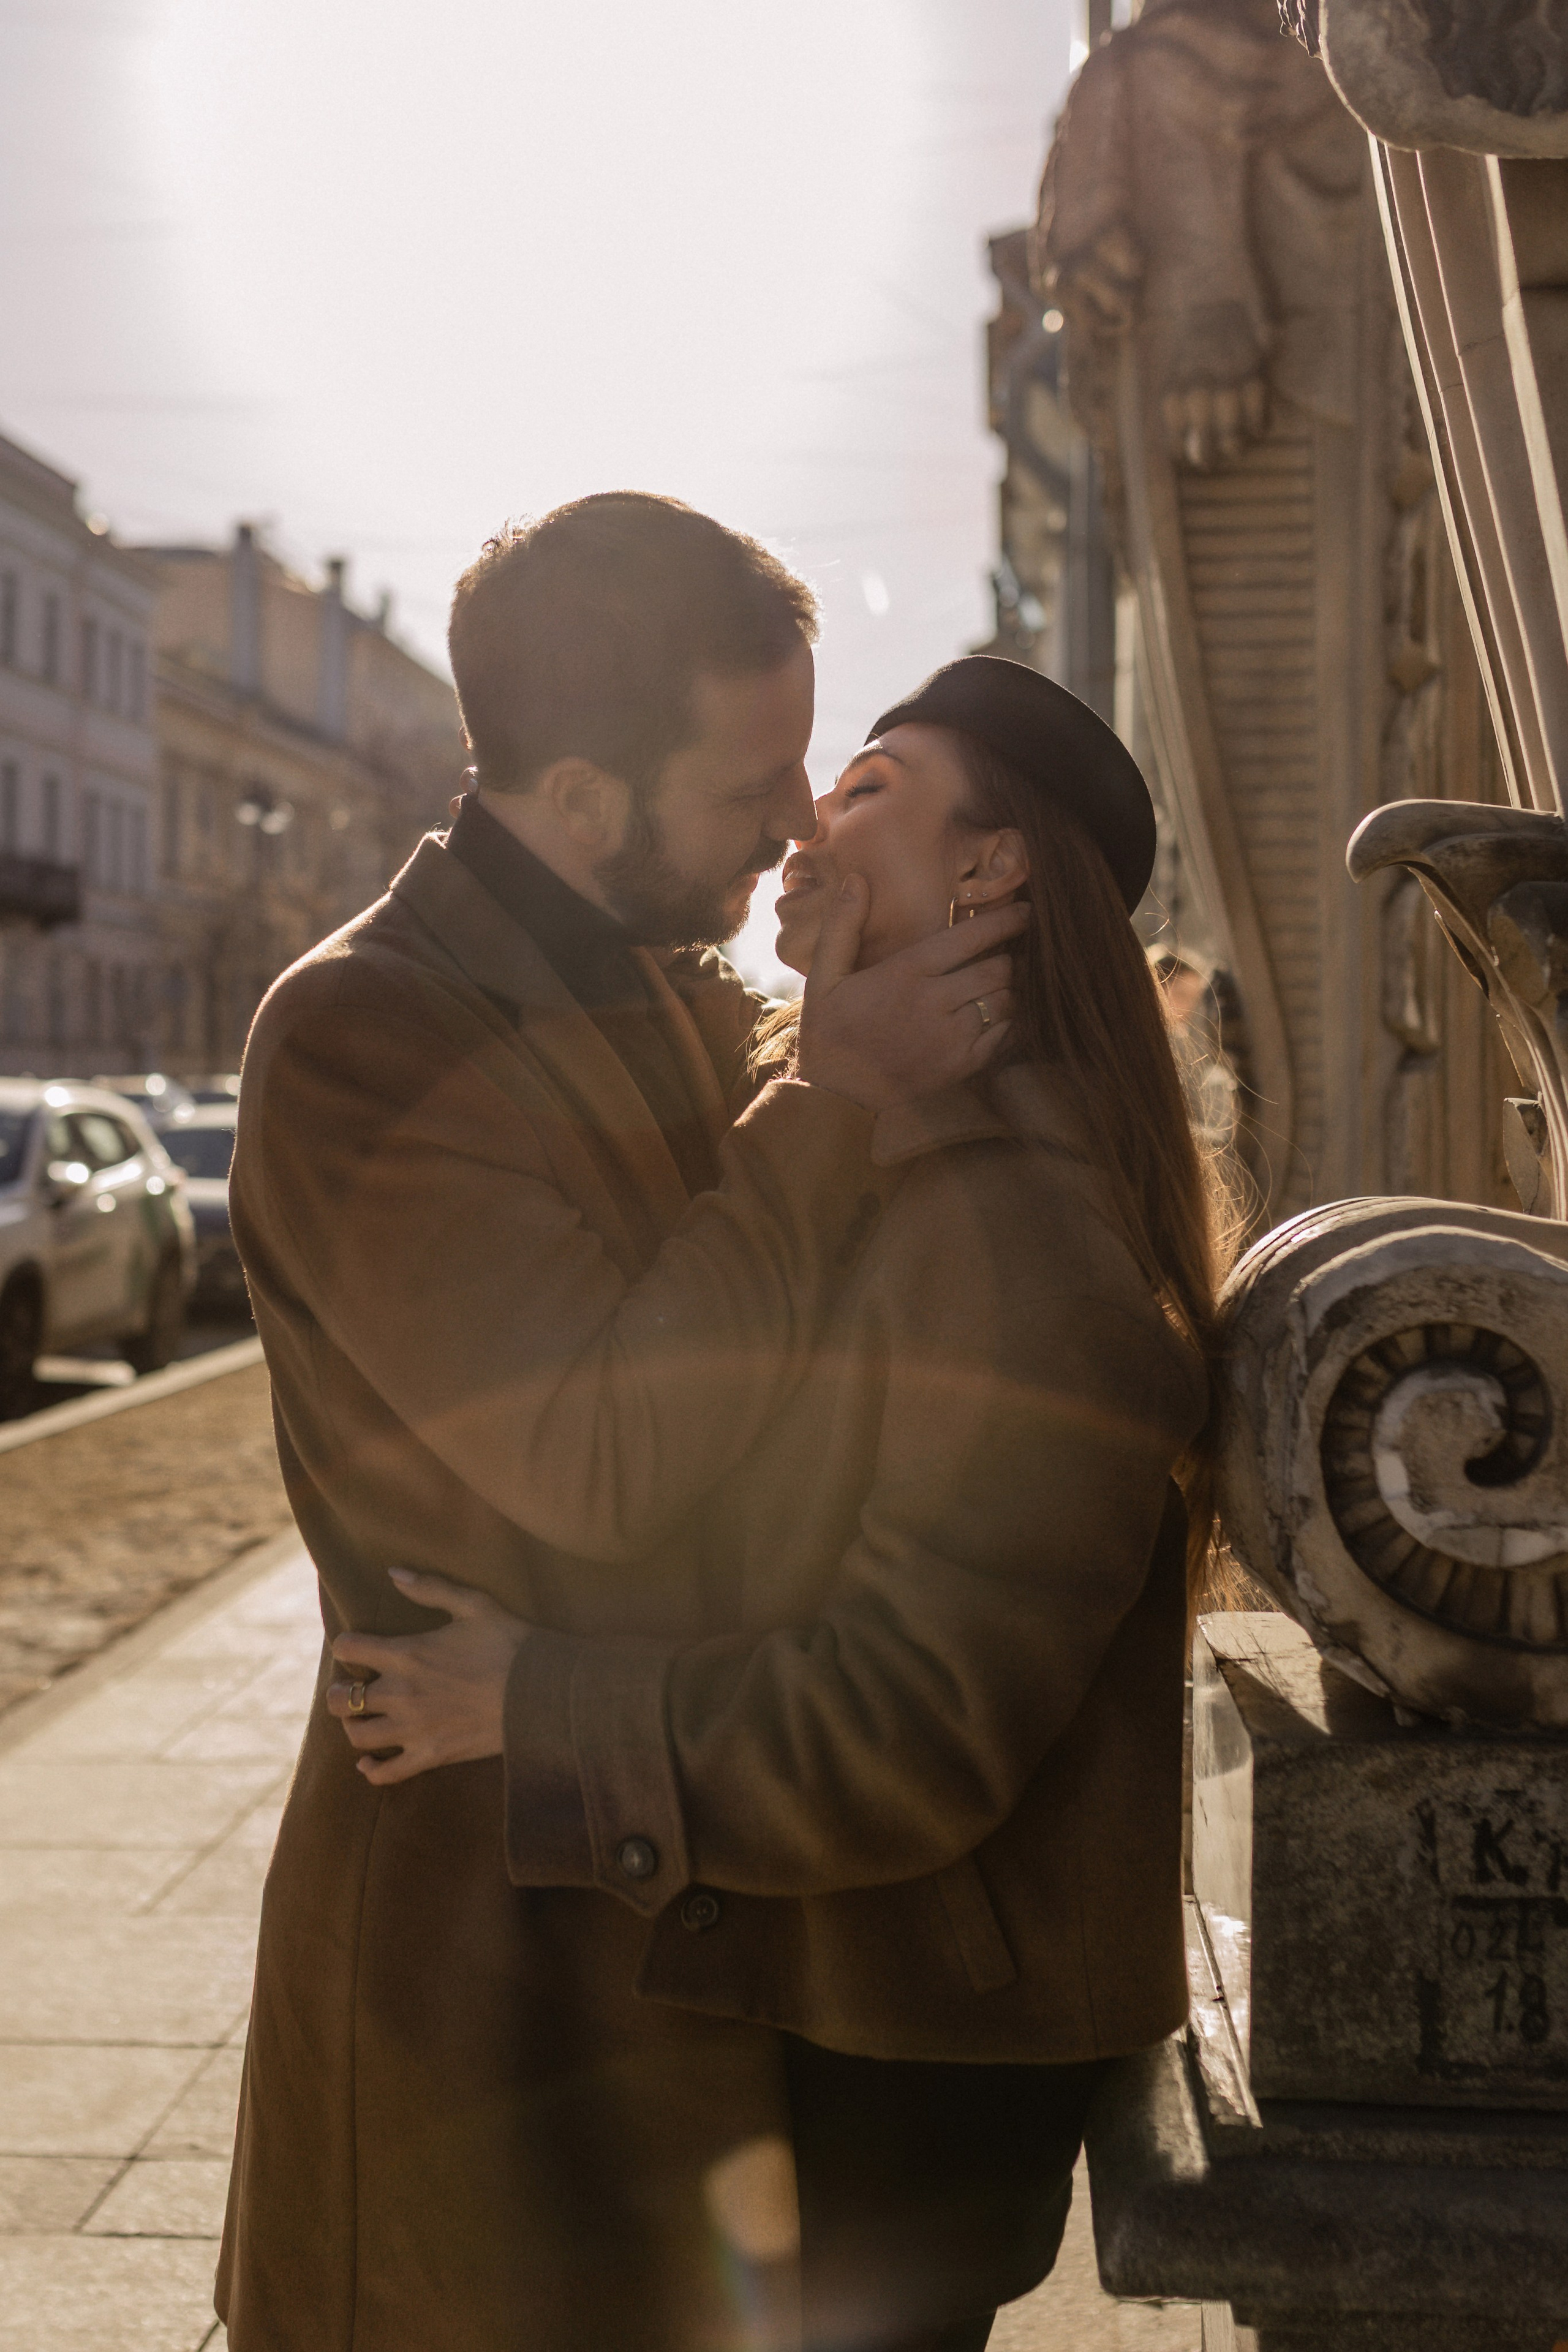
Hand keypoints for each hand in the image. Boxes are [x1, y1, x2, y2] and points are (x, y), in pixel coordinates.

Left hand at [326, 1568, 529, 1786]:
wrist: (541, 1692)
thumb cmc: (510, 1644)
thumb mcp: (474, 1605)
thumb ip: (430, 1588)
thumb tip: (392, 1573)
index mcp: (407, 1654)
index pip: (349, 1648)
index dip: (346, 1645)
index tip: (357, 1647)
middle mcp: (401, 1694)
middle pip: (340, 1700)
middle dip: (339, 1692)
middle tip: (351, 1687)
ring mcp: (413, 1729)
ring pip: (357, 1736)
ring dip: (353, 1726)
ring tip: (364, 1718)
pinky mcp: (430, 1756)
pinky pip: (385, 1774)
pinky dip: (371, 1770)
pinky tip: (369, 1762)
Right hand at [796, 877, 1025, 1112]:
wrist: (836, 1095)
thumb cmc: (830, 1031)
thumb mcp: (823, 976)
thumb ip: (842, 926)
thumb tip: (857, 879)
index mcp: (905, 974)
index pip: (970, 938)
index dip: (1004, 922)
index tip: (1024, 911)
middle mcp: (934, 1003)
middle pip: (997, 969)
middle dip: (1007, 957)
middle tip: (1008, 951)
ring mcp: (951, 1038)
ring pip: (1005, 1002)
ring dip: (1009, 989)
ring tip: (1003, 982)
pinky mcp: (960, 1066)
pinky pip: (1004, 1036)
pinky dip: (1010, 1021)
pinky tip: (1000, 1015)